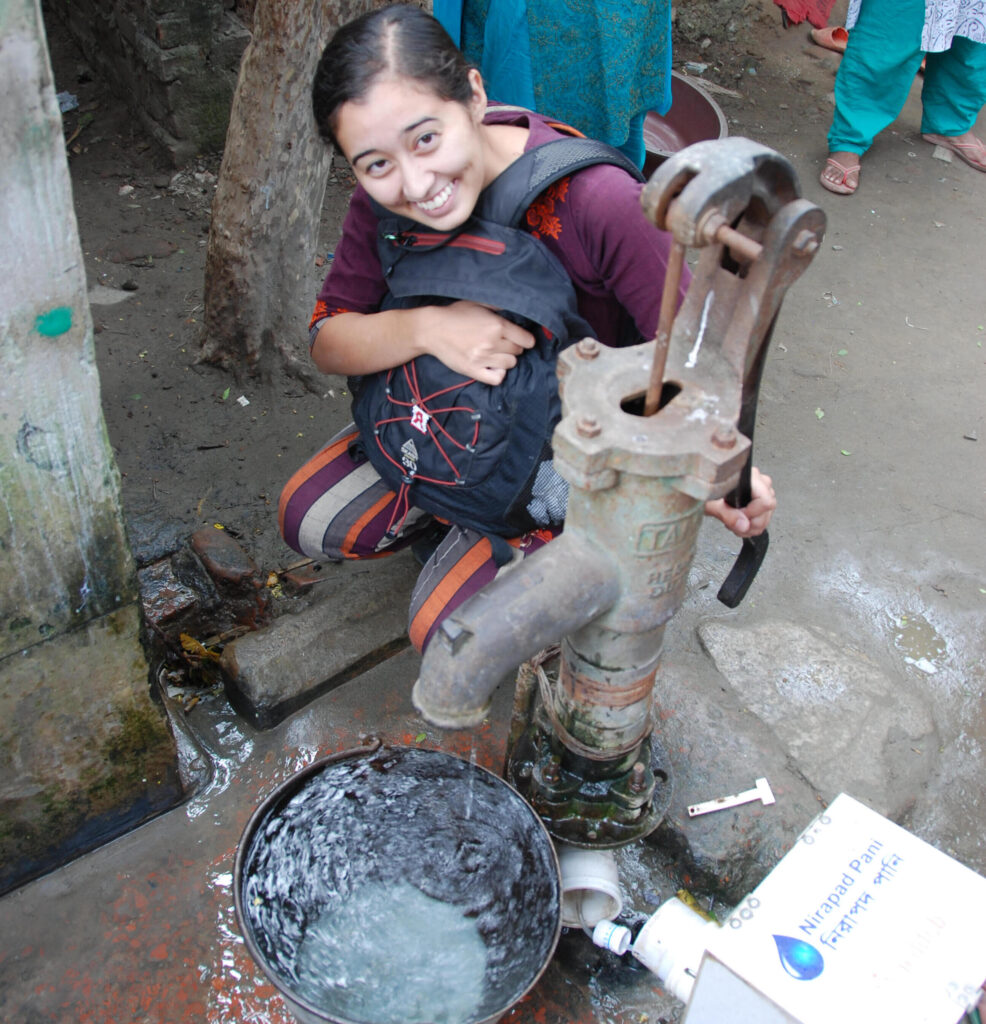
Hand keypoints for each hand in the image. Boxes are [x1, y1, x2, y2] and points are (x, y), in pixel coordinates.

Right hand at [419, 301, 534, 384]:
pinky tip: (493, 367)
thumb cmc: (454, 315)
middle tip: (503, 344)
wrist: (432, 330)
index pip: (526, 339)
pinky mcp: (473, 370)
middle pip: (518, 352)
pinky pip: (497, 378)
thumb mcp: (478, 303)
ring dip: (506, 360)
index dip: (526, 339)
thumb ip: (498, 308)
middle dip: (514, 347)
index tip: (521, 339)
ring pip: (510, 365)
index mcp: (497, 325)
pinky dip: (499, 374)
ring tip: (496, 354)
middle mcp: (492, 343)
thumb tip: (515, 310)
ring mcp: (483, 358)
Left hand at [704, 467, 775, 537]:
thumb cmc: (702, 492)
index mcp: (747, 477)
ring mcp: (761, 489)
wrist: (699, 491)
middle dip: (752, 523)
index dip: (753, 514)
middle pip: (769, 508)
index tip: (738, 517)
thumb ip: (726, 514)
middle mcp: (758, 480)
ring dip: (751, 526)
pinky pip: (764, 516)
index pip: (765, 500)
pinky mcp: (759, 499)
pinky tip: (739, 523)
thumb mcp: (710, 504)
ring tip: (735, 524)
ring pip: (768, 514)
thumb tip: (743, 524)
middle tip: (735, 525)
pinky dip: (751, 525)